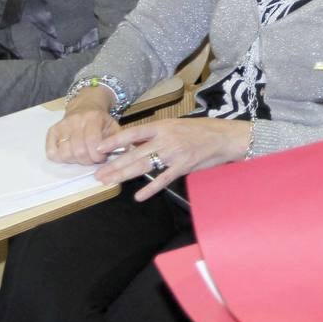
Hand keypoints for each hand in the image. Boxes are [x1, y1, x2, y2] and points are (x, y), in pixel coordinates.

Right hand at [47, 92, 120, 164]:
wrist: (85, 105)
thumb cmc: (101, 121)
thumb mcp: (114, 126)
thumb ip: (119, 139)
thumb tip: (127, 152)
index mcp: (93, 118)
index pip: (92, 141)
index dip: (97, 155)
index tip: (101, 157)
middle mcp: (75, 120)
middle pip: (78, 151)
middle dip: (88, 160)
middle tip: (93, 158)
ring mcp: (62, 125)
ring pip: (65, 154)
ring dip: (75, 160)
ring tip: (82, 156)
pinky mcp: (52, 131)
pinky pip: (51, 152)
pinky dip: (60, 158)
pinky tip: (70, 154)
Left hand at [93, 118, 251, 200]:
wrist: (224, 137)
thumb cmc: (201, 130)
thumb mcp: (176, 125)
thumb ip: (157, 134)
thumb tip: (135, 143)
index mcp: (162, 125)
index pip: (133, 133)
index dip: (114, 141)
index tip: (98, 148)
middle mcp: (165, 138)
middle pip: (134, 153)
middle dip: (114, 165)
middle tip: (98, 174)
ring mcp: (174, 153)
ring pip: (143, 165)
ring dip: (124, 175)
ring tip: (109, 182)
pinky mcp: (183, 166)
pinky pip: (163, 179)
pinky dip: (150, 188)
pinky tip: (139, 196)